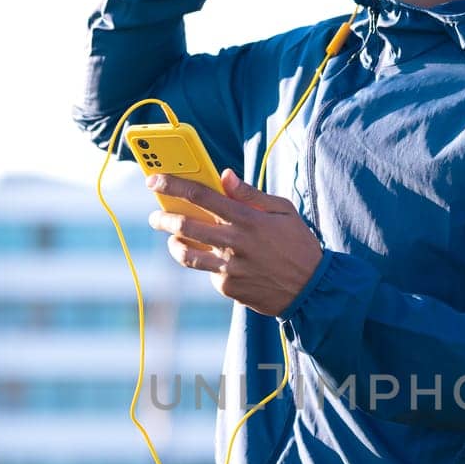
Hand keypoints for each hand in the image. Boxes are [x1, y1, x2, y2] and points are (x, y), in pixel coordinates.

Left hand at [147, 168, 323, 316]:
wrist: (310, 288)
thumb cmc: (298, 244)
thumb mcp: (282, 210)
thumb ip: (250, 193)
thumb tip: (225, 175)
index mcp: (247, 218)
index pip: (200, 195)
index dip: (172, 185)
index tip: (154, 179)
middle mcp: (234, 242)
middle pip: (184, 225)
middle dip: (162, 218)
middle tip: (155, 216)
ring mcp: (229, 267)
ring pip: (185, 253)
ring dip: (173, 244)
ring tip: (173, 239)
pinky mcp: (228, 286)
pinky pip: (207, 271)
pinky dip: (205, 263)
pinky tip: (213, 259)